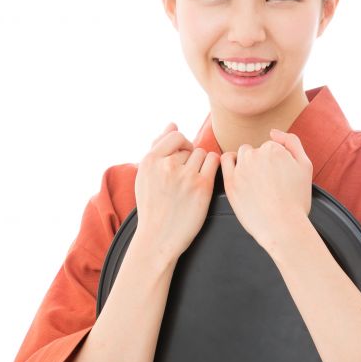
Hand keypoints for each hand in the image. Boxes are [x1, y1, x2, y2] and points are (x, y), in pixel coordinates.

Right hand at [133, 122, 220, 260]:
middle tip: (184, 179)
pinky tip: (207, 180)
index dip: (182, 146)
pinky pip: (215, 163)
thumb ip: (158, 147)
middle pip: (191, 147)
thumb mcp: (146, 175)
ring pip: (203, 154)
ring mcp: (185, 176)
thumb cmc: (153, 205)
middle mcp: (167, 165)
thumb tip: (173, 124)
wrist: (159, 237)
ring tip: (193, 182)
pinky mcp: (202, 187)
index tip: (182, 159)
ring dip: (203, 165)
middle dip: (190, 159)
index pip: (175, 136)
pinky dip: (214, 169)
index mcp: (150, 160)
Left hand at [219, 129, 312, 249]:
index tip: (278, 178)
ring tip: (255, 183)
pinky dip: (229, 164)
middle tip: (267, 183)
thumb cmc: (296, 199)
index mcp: (274, 149)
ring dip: (246, 164)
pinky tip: (238, 175)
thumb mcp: (305, 166)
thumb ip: (292, 142)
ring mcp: (241, 168)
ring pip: (241, 155)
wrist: (283, 227)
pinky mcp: (230, 182)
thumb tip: (273, 132)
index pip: (271, 147)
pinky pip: (224, 162)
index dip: (275, 162)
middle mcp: (256, 155)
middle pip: (255, 151)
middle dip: (260, 163)